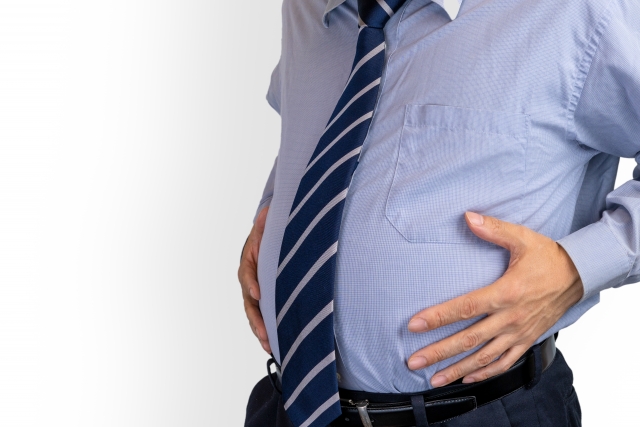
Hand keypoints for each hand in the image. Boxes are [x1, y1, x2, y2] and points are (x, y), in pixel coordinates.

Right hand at [238, 206, 270, 352]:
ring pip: (254, 314)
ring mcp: (255, 293)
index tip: (257, 294)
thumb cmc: (267, 236)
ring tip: (269, 346)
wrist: (268, 242)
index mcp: (248, 264)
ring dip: (260, 330)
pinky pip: (263, 317)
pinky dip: (267, 331)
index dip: (251, 284)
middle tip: (264, 333)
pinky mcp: (264, 301)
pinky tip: (274, 346)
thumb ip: (266, 222)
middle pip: (249, 303)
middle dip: (256, 320)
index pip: (247, 275)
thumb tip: (267, 210)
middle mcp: (249, 282)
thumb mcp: (266, 227)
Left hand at [406, 212, 583, 386]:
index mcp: (506, 293)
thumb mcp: (522, 238)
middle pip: (469, 339)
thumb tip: (468, 217)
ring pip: (483, 357)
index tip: (415, 325)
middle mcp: (510, 318)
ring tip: (434, 379)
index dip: (438, 317)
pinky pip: (504, 362)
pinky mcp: (526, 340)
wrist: (580, 275)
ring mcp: (518, 333)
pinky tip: (466, 377)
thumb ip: (493, 229)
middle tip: (414, 361)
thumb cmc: (548, 257)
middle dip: (439, 351)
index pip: (465, 308)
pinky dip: (484, 373)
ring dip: (457, 369)